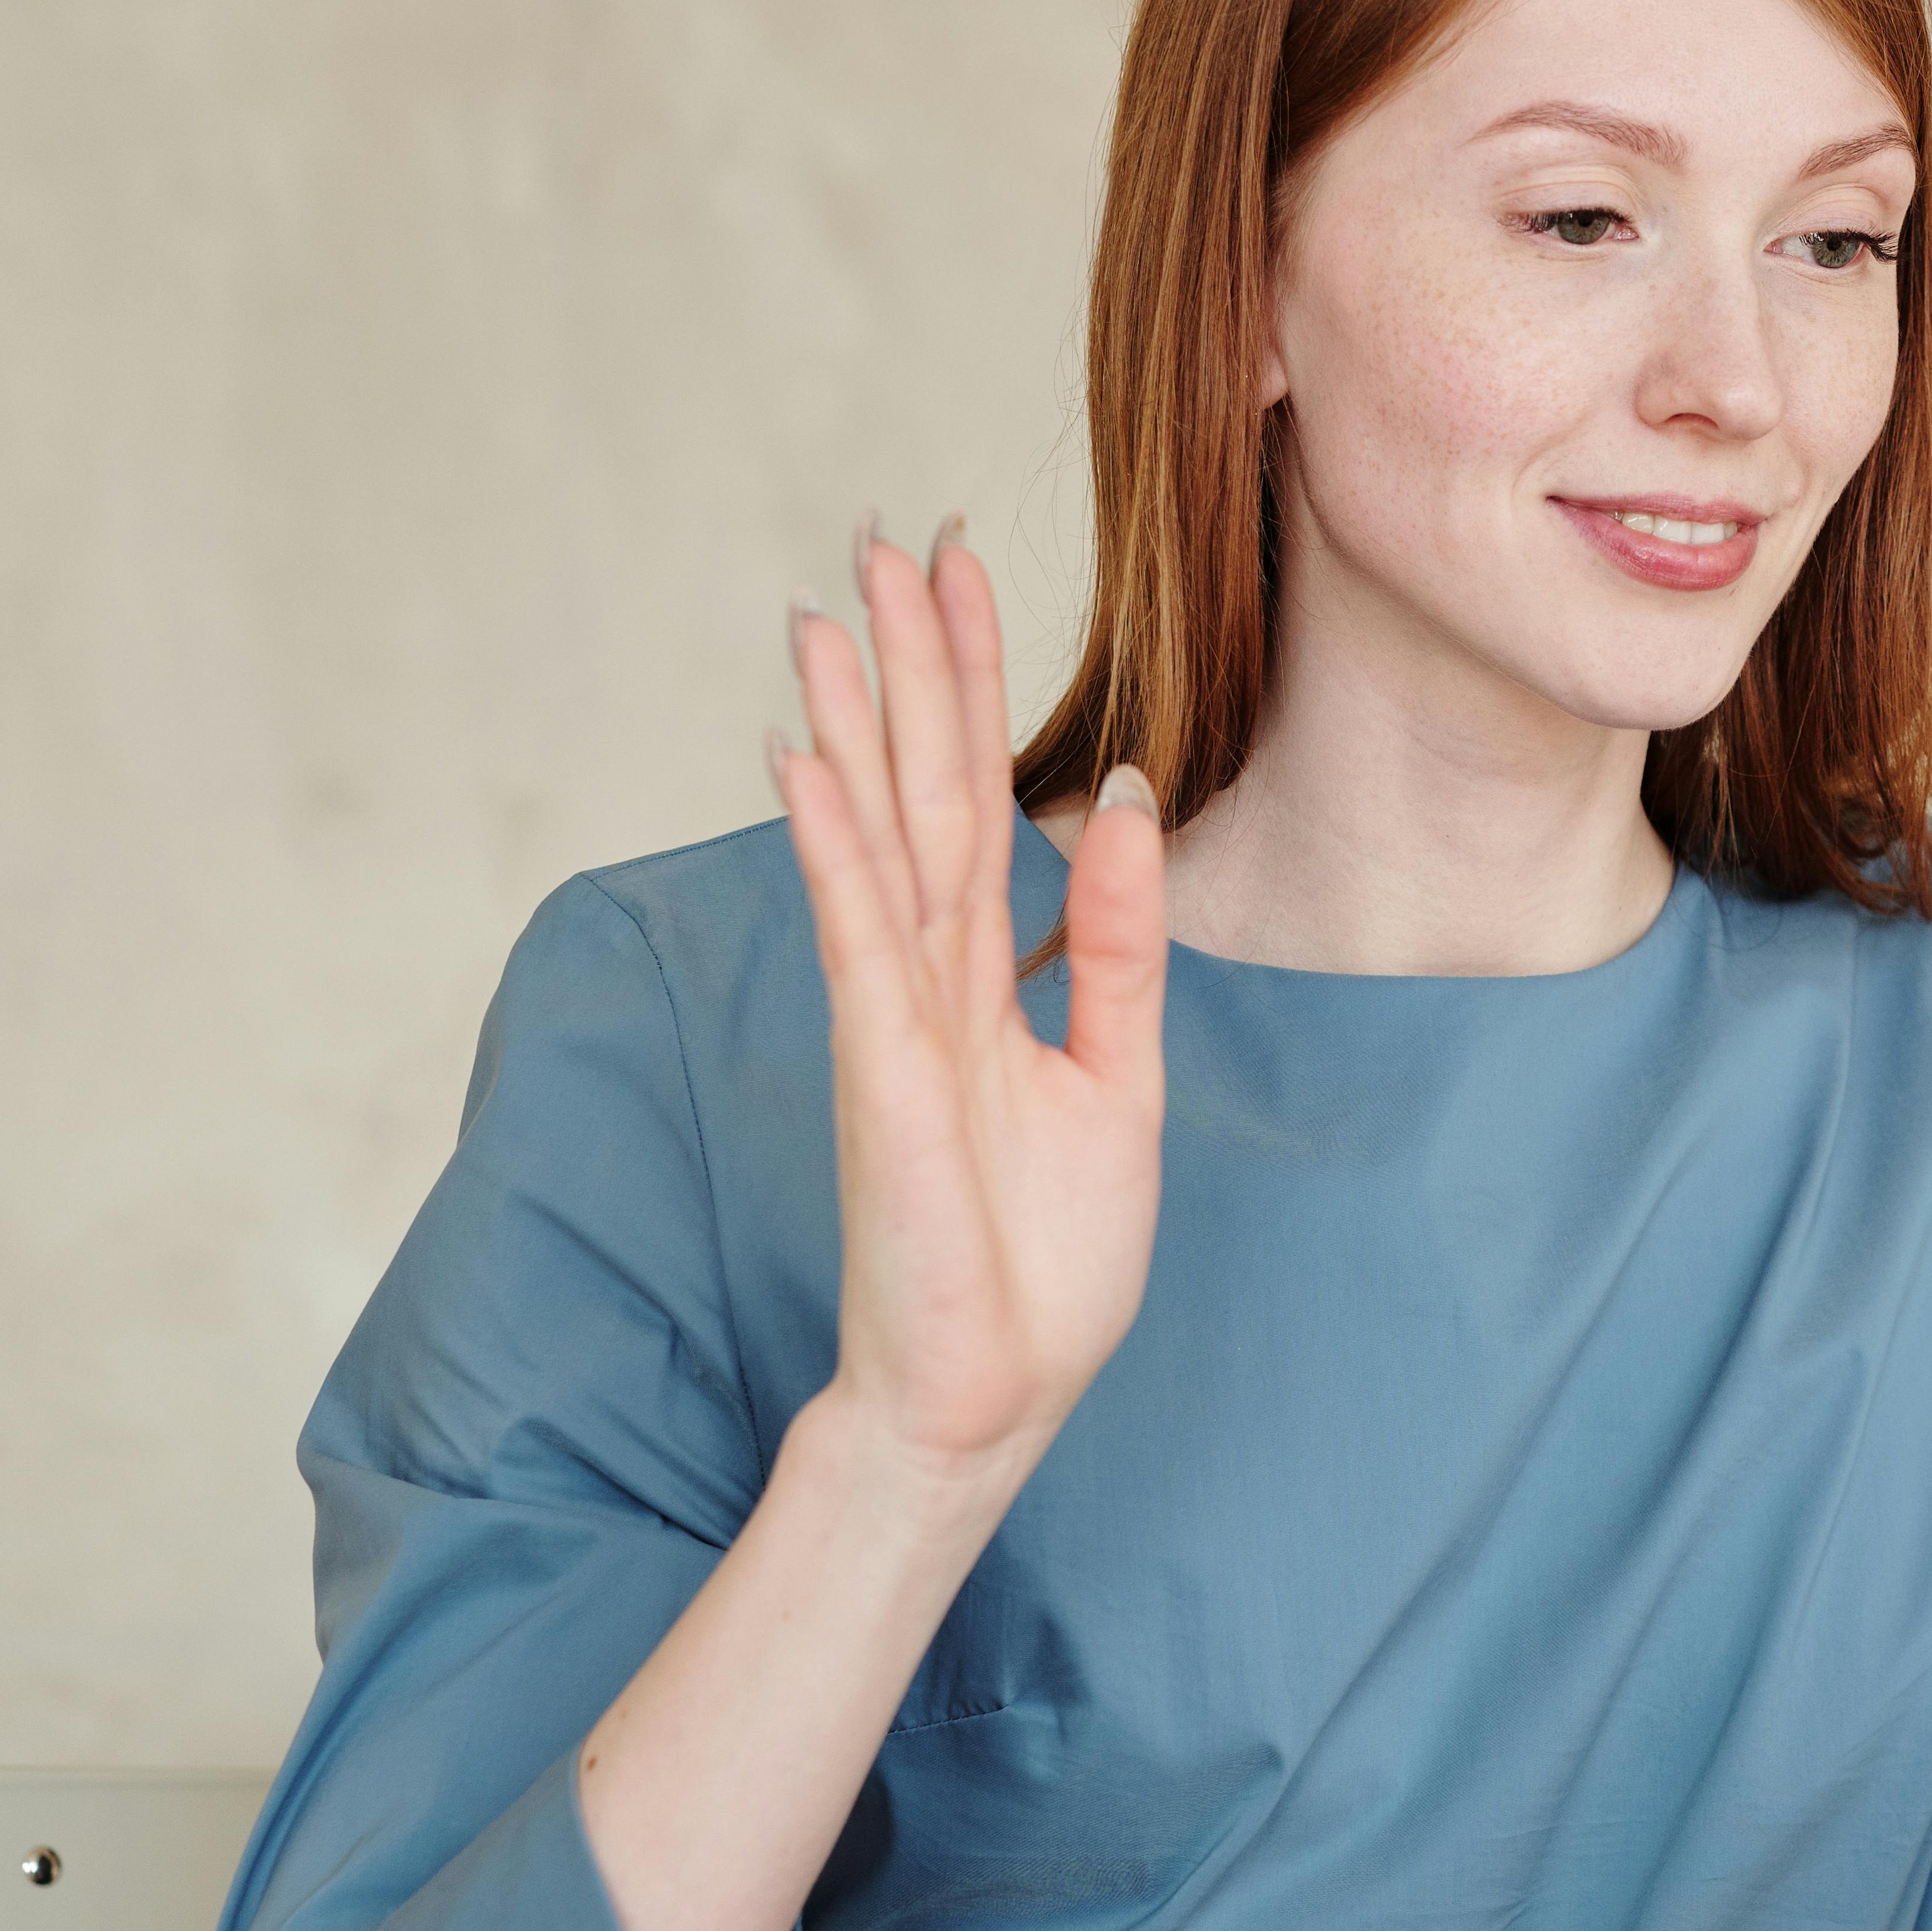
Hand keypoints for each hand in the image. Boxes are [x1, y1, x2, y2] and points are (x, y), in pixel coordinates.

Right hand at [774, 514, 1166, 1506]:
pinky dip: (831, 845)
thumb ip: (1117, 947)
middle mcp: (926, 982)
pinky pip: (859, 936)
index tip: (963, 574)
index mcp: (982, 981)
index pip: (974, 799)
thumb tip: (1127, 807)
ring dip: (853, 723)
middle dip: (909, 662)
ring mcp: (896, 1021)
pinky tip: (804, 759)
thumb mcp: (1120, 1077)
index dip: (972, 685)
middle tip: (888, 536)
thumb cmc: (1041, 1259)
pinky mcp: (886, 1071)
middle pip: (918, 789)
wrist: (993, 1394)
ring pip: (875, 838)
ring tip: (828, 609)